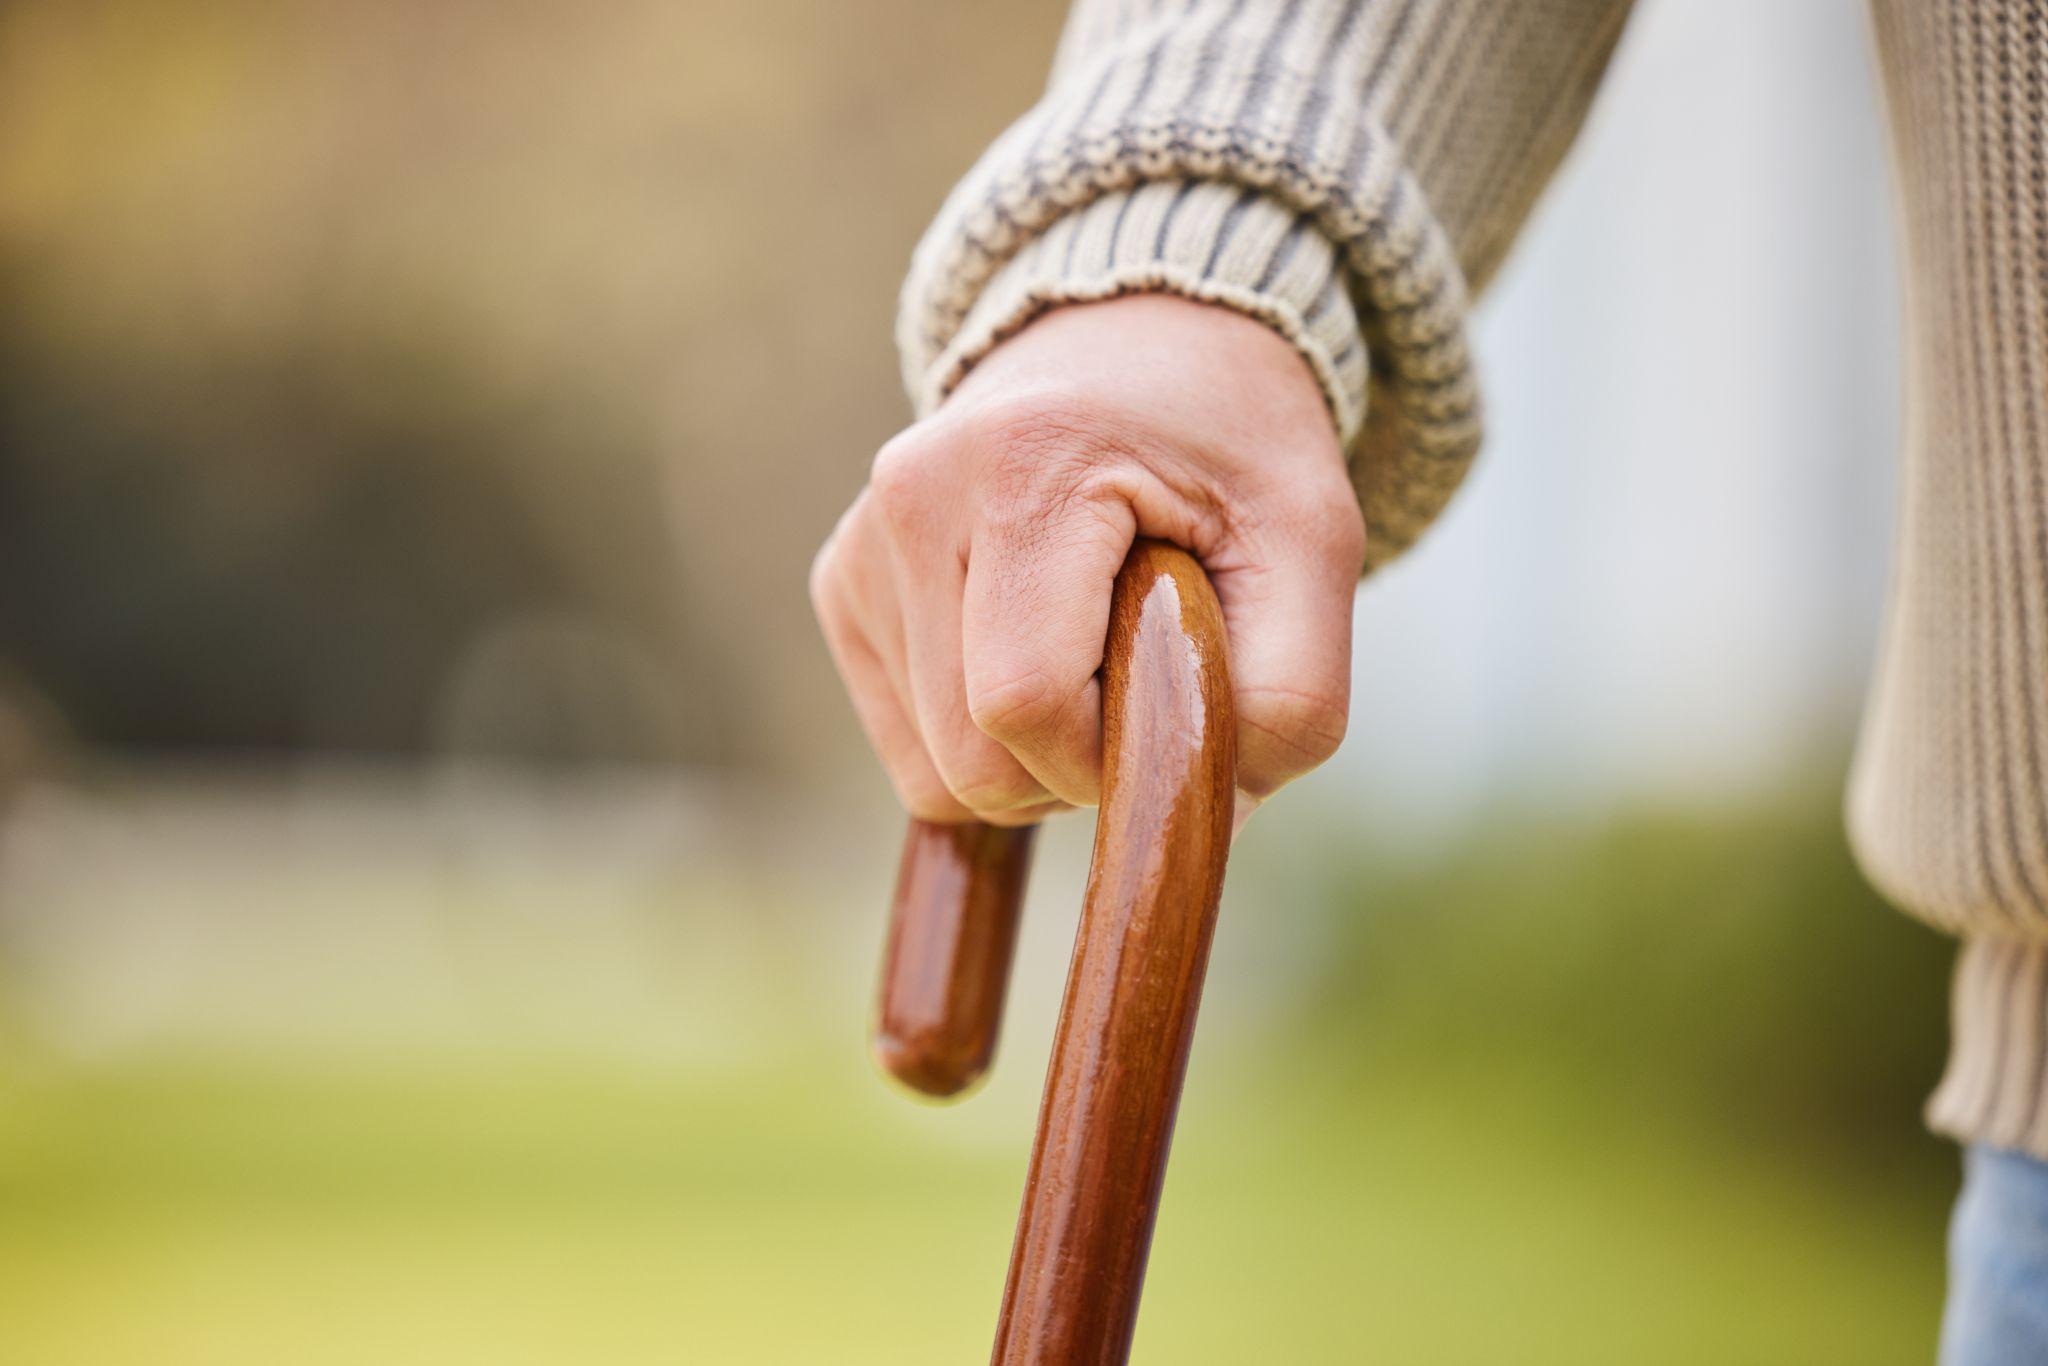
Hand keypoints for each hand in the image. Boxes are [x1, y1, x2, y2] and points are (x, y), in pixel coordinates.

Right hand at [811, 294, 1363, 828]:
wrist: (1144, 337)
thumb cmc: (1235, 443)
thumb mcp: (1315, 546)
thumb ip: (1290, 696)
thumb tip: (1199, 820)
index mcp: (1022, 464)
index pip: (1025, 704)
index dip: (1109, 757)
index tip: (1173, 705)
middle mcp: (911, 494)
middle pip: (969, 760)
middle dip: (1074, 770)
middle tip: (1144, 684)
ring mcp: (863, 542)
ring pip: (932, 771)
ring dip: (1034, 760)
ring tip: (1096, 654)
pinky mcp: (844, 583)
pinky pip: (908, 746)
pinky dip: (986, 739)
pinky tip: (1039, 650)